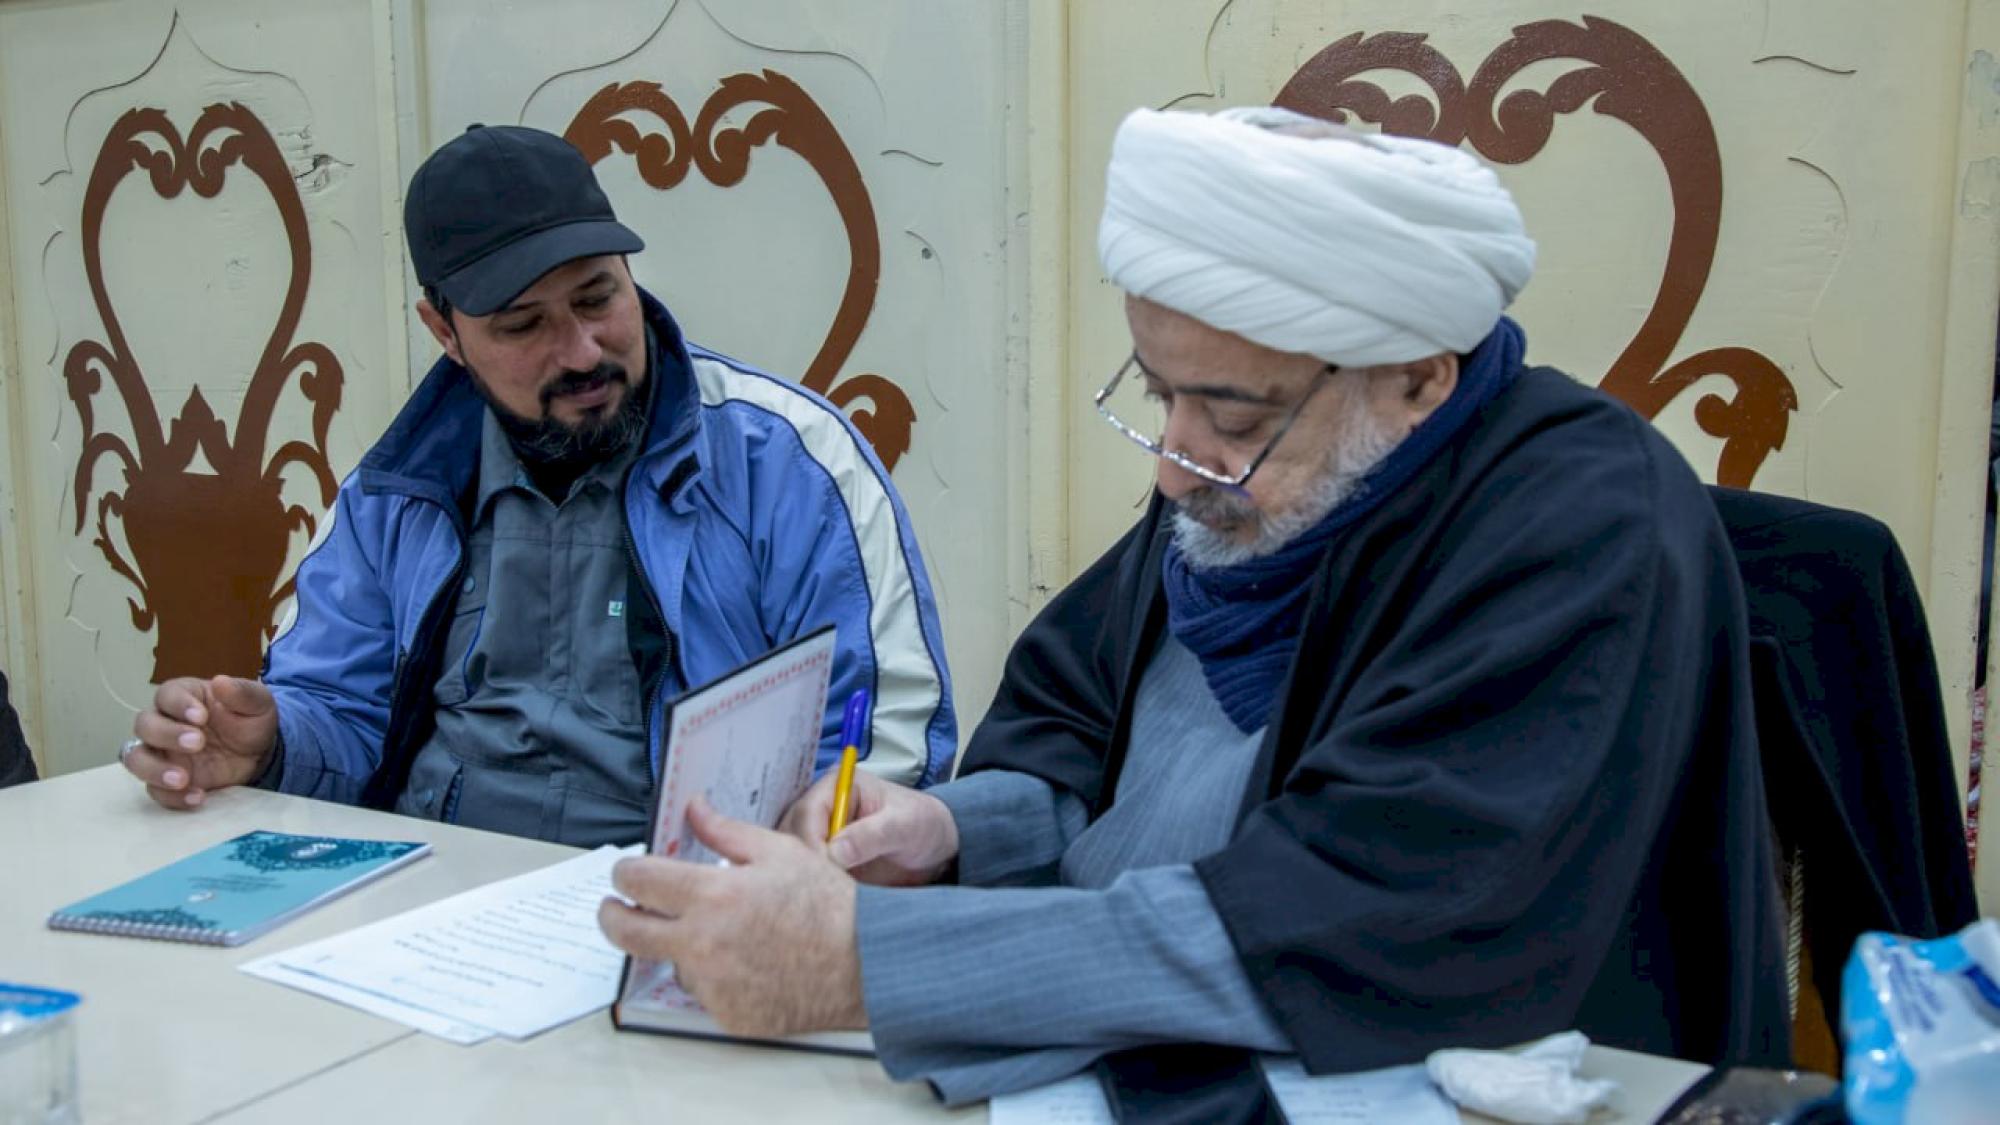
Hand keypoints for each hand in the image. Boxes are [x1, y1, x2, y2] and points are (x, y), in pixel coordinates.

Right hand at [122, 676, 278, 809]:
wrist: (258, 754)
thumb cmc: (250, 720)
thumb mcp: (258, 702)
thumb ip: (242, 692)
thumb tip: (221, 681)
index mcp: (184, 696)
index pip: (166, 694)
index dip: (179, 704)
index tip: (201, 716)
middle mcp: (164, 722)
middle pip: (145, 725)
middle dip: (167, 734)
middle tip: (198, 743)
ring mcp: (161, 753)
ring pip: (135, 758)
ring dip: (154, 769)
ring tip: (183, 779)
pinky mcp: (166, 780)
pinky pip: (154, 790)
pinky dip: (171, 796)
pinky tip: (197, 796)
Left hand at [599, 798, 865, 1037]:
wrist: (866, 962)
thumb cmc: (828, 904)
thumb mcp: (778, 851)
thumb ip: (724, 832)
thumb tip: (692, 808)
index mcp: (710, 896)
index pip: (636, 881)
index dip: (625, 872)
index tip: (627, 873)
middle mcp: (702, 944)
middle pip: (625, 933)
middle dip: (612, 916)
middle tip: (617, 909)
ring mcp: (712, 985)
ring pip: (670, 964)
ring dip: (680, 947)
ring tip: (722, 935)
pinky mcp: (726, 1015)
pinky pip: (704, 992)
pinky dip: (715, 977)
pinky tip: (747, 962)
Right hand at [777, 768, 958, 886]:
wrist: (937, 848)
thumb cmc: (924, 824)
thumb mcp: (905, 826)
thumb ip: (872, 834)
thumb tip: (835, 851)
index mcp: (837, 786)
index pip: (807, 812)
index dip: (809, 842)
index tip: (823, 869)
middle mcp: (821, 809)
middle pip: (791, 835)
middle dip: (801, 862)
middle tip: (819, 890)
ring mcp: (819, 836)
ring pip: (792, 858)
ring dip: (803, 878)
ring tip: (822, 900)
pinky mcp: (822, 862)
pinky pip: (804, 876)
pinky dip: (810, 889)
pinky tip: (823, 905)